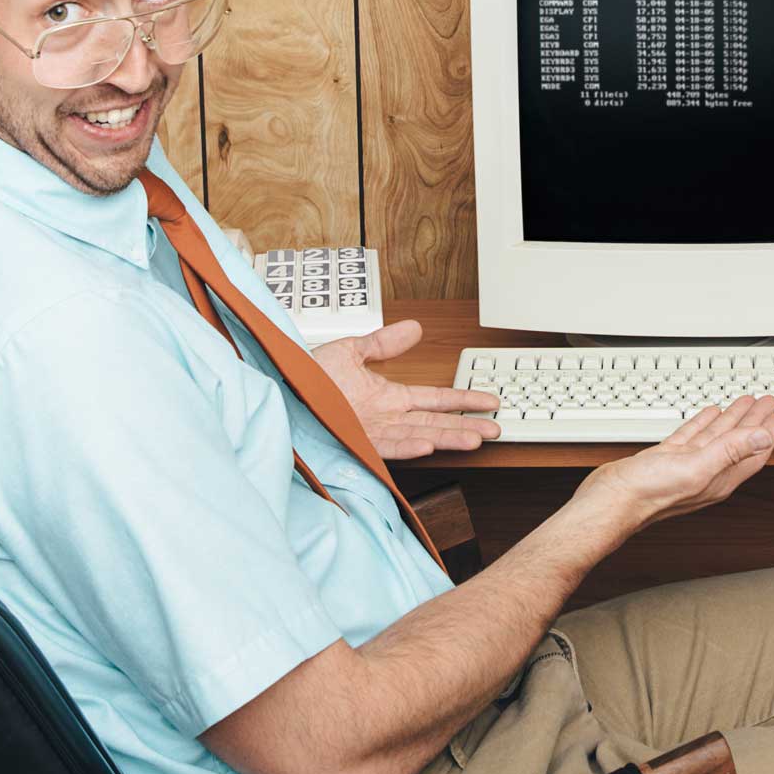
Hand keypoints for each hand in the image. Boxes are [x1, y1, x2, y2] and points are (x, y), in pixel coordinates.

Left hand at [308, 320, 501, 458]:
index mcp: (387, 397)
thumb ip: (383, 343)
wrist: (276, 389)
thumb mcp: (349, 353)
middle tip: (496, 430)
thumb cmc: (306, 377)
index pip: (434, 399)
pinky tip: (428, 444)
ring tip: (474, 439)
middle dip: (466, 426)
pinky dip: (408, 445)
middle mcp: (385, 417)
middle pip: (435, 422)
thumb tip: (414, 328)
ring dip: (447, 438)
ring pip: (419, 436)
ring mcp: (372, 431)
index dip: (463, 399)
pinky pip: (387, 445)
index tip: (489, 402)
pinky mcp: (355, 440)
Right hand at [576, 395, 773, 534]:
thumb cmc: (649, 493)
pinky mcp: (667, 460)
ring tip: (745, 402)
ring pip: (716, 437)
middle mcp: (706, 473)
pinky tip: (709, 414)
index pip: (753, 452)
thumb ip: (730, 451)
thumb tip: (762, 436)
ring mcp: (686, 466)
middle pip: (738, 442)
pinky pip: (692, 437)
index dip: (768, 433)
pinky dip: (703, 423)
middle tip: (768, 402)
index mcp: (719, 478)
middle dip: (754, 422)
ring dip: (732, 419)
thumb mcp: (697, 467)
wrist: (611, 501)